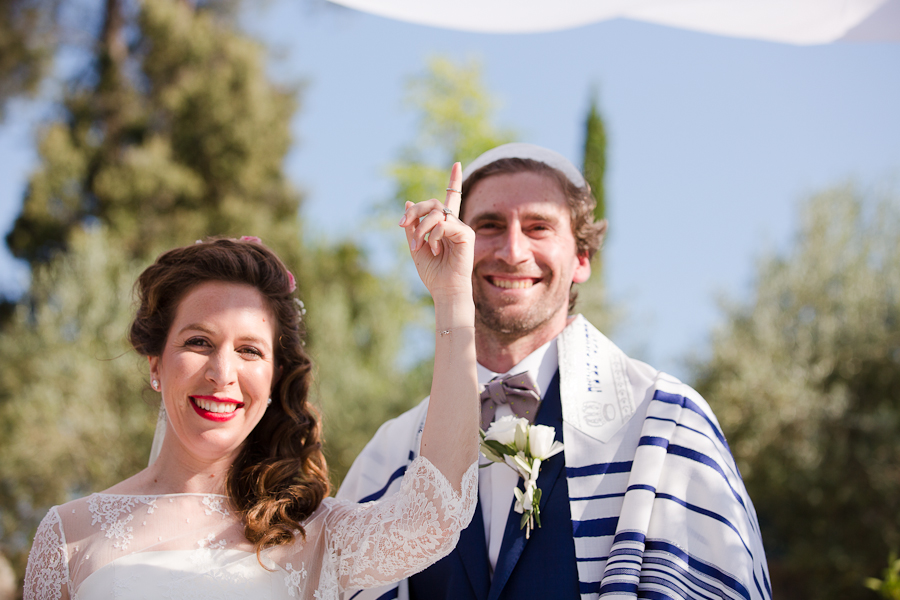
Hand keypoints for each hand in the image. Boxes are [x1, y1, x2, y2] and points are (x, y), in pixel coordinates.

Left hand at [399, 163, 473, 301]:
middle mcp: (455, 224)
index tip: (456, 164)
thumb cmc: (433, 272)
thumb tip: (408, 202)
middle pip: (433, 203)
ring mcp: (461, 228)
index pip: (451, 198)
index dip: (454, 181)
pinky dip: (433, 235)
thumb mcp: (416, 246)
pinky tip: (434, 248)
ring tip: (419, 246)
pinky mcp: (466, 235)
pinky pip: (444, 224)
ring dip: (420, 228)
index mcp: (445, 226)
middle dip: (415, 211)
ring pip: (436, 213)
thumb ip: (413, 225)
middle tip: (402, 224)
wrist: (444, 290)